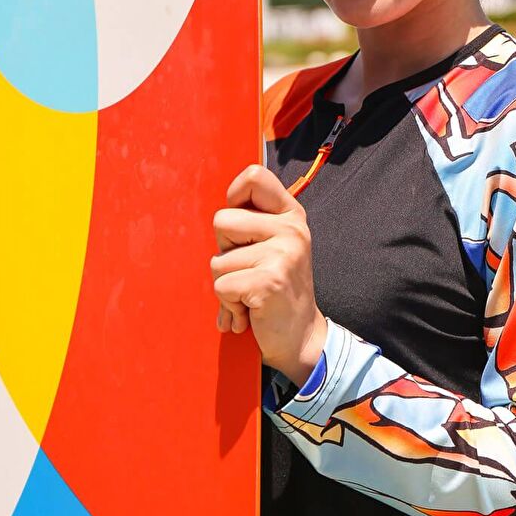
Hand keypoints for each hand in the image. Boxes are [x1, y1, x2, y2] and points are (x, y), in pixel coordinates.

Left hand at [211, 164, 327, 386]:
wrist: (301, 338)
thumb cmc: (276, 291)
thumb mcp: (275, 247)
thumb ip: (253, 222)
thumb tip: (214, 203)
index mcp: (291, 215)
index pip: (254, 177)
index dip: (234, 196)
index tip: (238, 226)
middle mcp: (291, 230)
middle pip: (222, 221)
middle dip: (224, 252)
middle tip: (247, 272)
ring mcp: (283, 254)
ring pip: (218, 260)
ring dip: (225, 285)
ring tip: (249, 295)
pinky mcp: (270, 280)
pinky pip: (222, 286)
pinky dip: (228, 306)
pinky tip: (249, 312)